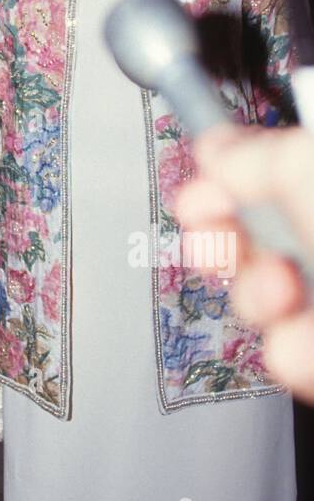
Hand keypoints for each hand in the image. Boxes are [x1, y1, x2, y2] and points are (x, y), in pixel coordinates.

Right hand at [175, 125, 313, 405]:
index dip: (219, 181)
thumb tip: (213, 145)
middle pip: (247, 237)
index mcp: (313, 186)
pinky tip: (307, 346)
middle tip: (227, 243)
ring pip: (258, 301)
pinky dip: (292, 355)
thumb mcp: (307, 169)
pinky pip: (286, 355)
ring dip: (257, 300)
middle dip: (228, 245)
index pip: (261, 172)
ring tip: (286, 296)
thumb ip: (255, 156)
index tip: (197, 196)